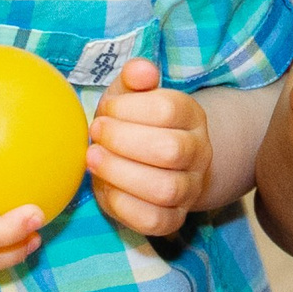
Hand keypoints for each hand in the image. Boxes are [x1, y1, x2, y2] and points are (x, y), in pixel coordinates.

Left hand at [87, 59, 212, 235]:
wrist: (150, 164)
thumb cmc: (134, 123)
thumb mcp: (132, 95)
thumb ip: (135, 78)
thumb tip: (141, 70)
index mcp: (192, 117)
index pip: (169, 110)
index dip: (129, 109)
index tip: (105, 111)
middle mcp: (199, 153)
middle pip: (171, 150)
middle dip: (123, 141)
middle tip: (95, 133)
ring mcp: (189, 189)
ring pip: (165, 188)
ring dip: (120, 172)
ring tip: (93, 159)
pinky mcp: (173, 219)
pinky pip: (154, 220)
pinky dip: (123, 205)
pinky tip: (105, 187)